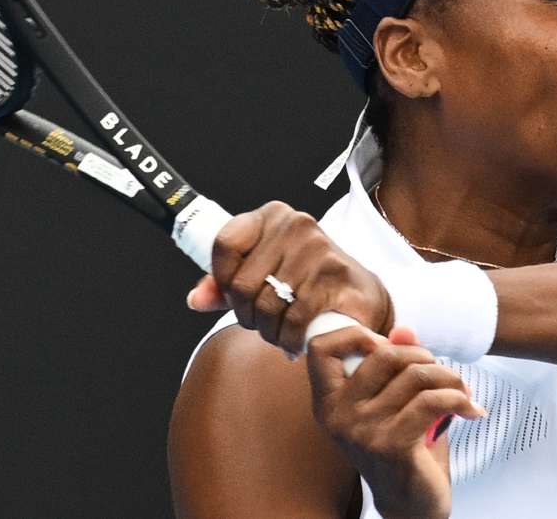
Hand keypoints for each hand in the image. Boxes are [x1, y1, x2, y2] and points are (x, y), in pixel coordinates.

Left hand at [185, 201, 393, 355]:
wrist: (361, 292)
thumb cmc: (307, 281)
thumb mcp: (264, 273)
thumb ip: (225, 285)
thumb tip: (196, 300)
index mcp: (272, 216)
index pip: (224, 244)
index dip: (221, 280)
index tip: (234, 297)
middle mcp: (295, 224)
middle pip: (242, 284)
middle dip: (247, 315)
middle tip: (262, 324)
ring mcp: (318, 248)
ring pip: (267, 306)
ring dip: (269, 331)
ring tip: (279, 333)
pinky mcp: (337, 275)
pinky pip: (294, 318)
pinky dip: (289, 338)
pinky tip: (294, 341)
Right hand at [306, 325, 485, 518]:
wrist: (410, 503)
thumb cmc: (401, 447)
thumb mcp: (392, 401)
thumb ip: (395, 364)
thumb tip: (404, 330)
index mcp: (328, 403)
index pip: (320, 349)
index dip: (353, 335)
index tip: (384, 346)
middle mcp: (339, 416)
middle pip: (384, 355)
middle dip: (422, 355)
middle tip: (439, 371)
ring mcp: (363, 431)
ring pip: (416, 376)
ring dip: (449, 377)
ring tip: (461, 389)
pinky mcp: (392, 445)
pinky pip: (433, 400)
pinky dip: (458, 397)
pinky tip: (470, 408)